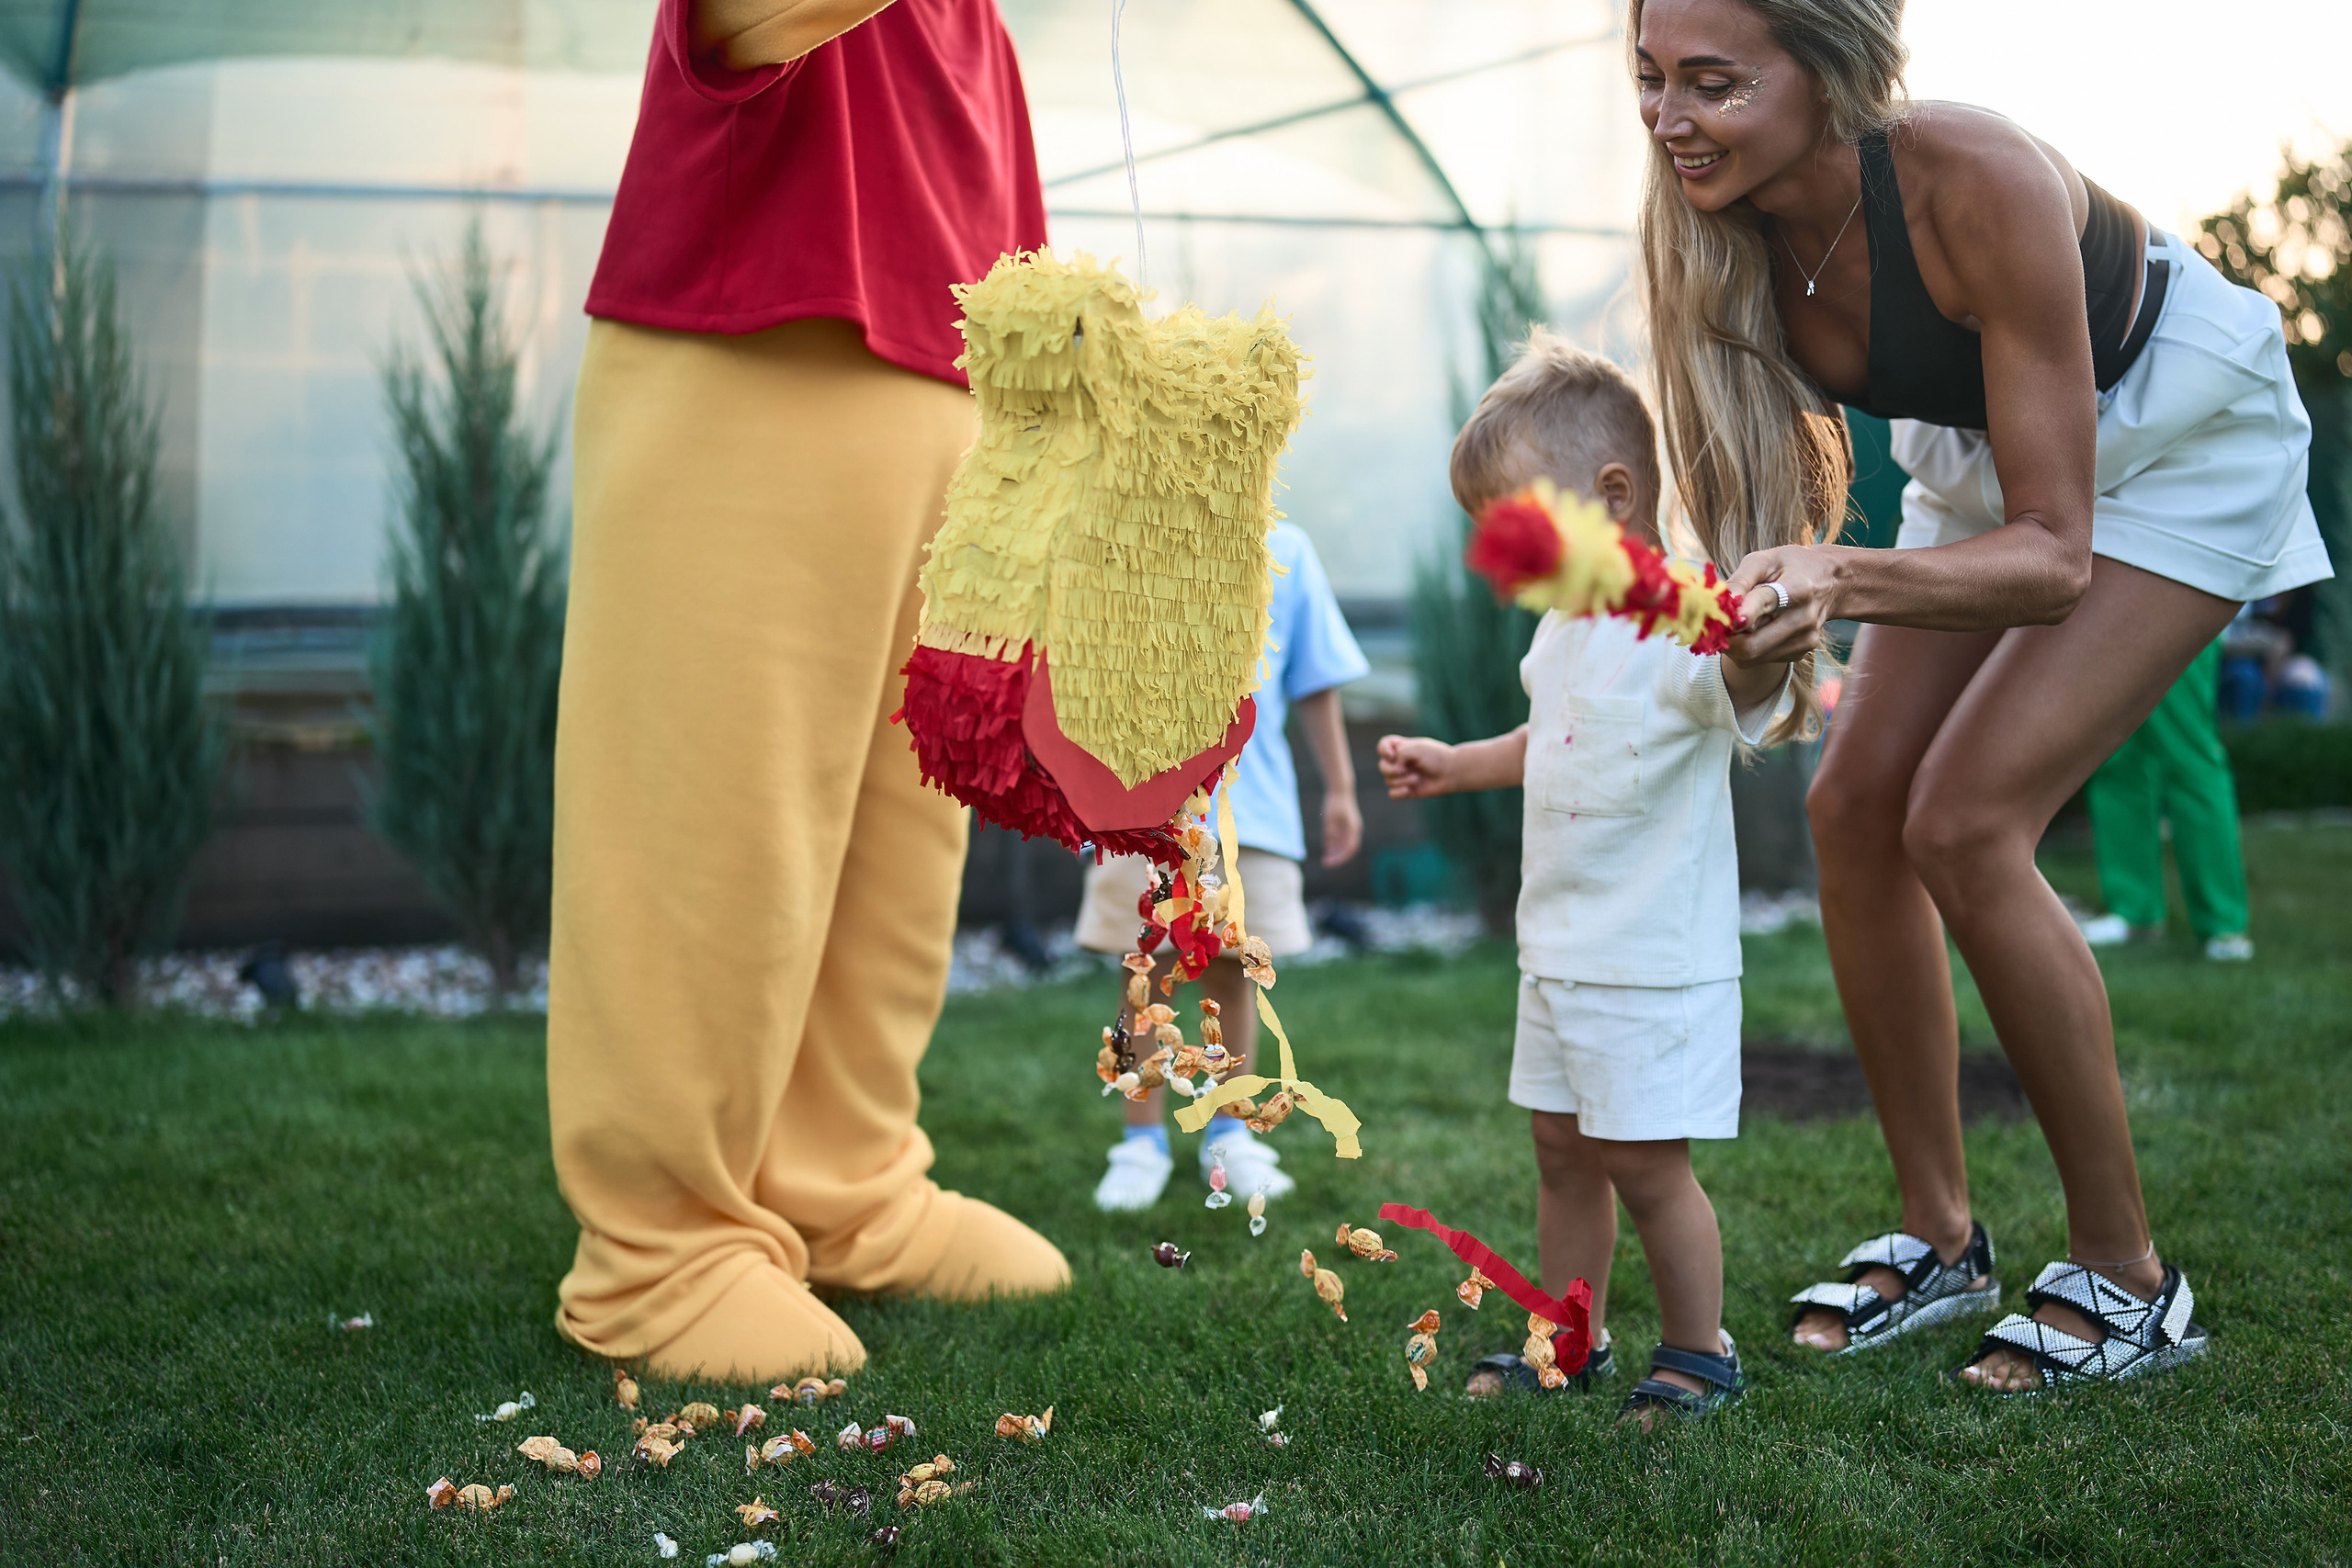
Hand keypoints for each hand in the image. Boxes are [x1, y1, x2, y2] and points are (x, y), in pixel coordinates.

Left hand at [1320, 789, 1362, 866]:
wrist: (1340, 789)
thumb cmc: (1335, 802)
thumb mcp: (1329, 817)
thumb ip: (1329, 830)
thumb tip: (1329, 844)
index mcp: (1352, 828)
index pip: (1349, 848)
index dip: (1340, 858)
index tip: (1330, 863)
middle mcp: (1353, 830)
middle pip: (1347, 849)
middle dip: (1337, 857)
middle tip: (1325, 863)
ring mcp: (1350, 828)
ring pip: (1344, 845)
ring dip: (1336, 852)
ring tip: (1325, 858)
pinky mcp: (1345, 825)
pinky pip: (1341, 839)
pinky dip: (1335, 845)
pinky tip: (1327, 847)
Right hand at [1377, 735, 1456, 799]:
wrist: (1452, 772)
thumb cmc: (1436, 757)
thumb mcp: (1416, 748)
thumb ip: (1399, 754)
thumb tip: (1394, 770)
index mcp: (1401, 748)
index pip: (1382, 746)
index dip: (1383, 750)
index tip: (1393, 754)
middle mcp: (1400, 762)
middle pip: (1382, 766)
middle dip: (1392, 770)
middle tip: (1405, 769)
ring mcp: (1402, 777)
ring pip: (1388, 781)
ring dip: (1402, 780)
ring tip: (1417, 778)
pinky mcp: (1407, 790)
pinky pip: (1392, 794)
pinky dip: (1399, 792)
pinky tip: (1409, 790)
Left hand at [1726, 545, 1841, 664]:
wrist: (1832, 583)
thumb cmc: (1791, 566)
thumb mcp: (1765, 560)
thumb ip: (1741, 580)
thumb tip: (1717, 602)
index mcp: (1798, 588)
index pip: (1765, 603)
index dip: (1741, 613)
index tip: (1724, 618)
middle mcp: (1804, 618)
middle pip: (1752, 644)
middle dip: (1725, 638)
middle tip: (1712, 625)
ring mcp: (1804, 640)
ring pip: (1751, 657)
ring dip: (1733, 644)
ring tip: (1736, 622)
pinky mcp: (1801, 653)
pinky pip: (1758, 660)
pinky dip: (1746, 648)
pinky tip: (1754, 629)